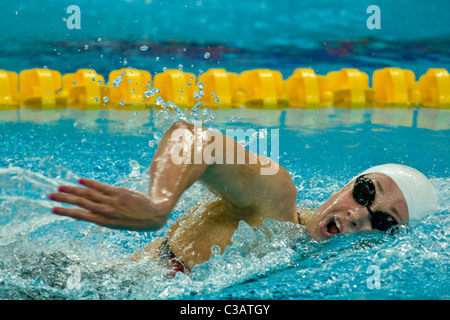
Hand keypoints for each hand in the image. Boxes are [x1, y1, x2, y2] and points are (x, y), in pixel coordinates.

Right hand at [49, 179, 170, 230]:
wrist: (154, 215)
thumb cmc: (134, 220)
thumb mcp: (117, 224)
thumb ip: (103, 217)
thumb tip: (87, 213)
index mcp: (105, 222)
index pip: (81, 216)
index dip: (67, 212)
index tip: (54, 209)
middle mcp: (107, 212)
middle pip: (82, 203)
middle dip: (65, 199)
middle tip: (51, 196)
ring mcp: (112, 201)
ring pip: (89, 194)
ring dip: (73, 190)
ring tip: (60, 187)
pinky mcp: (119, 192)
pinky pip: (102, 187)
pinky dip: (90, 183)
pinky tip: (80, 180)